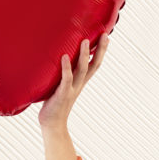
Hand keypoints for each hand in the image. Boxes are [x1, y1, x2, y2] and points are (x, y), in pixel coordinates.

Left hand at [38, 35, 109, 159]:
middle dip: (100, 50)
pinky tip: (65, 56)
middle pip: (94, 65)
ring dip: (84, 55)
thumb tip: (60, 57)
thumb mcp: (62, 86)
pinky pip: (66, 79)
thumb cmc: (55, 104)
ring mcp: (72, 88)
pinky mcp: (62, 93)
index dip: (101, 51)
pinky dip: (66, 67)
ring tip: (85, 41)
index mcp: (81, 82)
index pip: (95, 64)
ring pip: (81, 70)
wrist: (52, 124)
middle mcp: (79, 84)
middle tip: (104, 35)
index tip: (106, 36)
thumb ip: (64, 74)